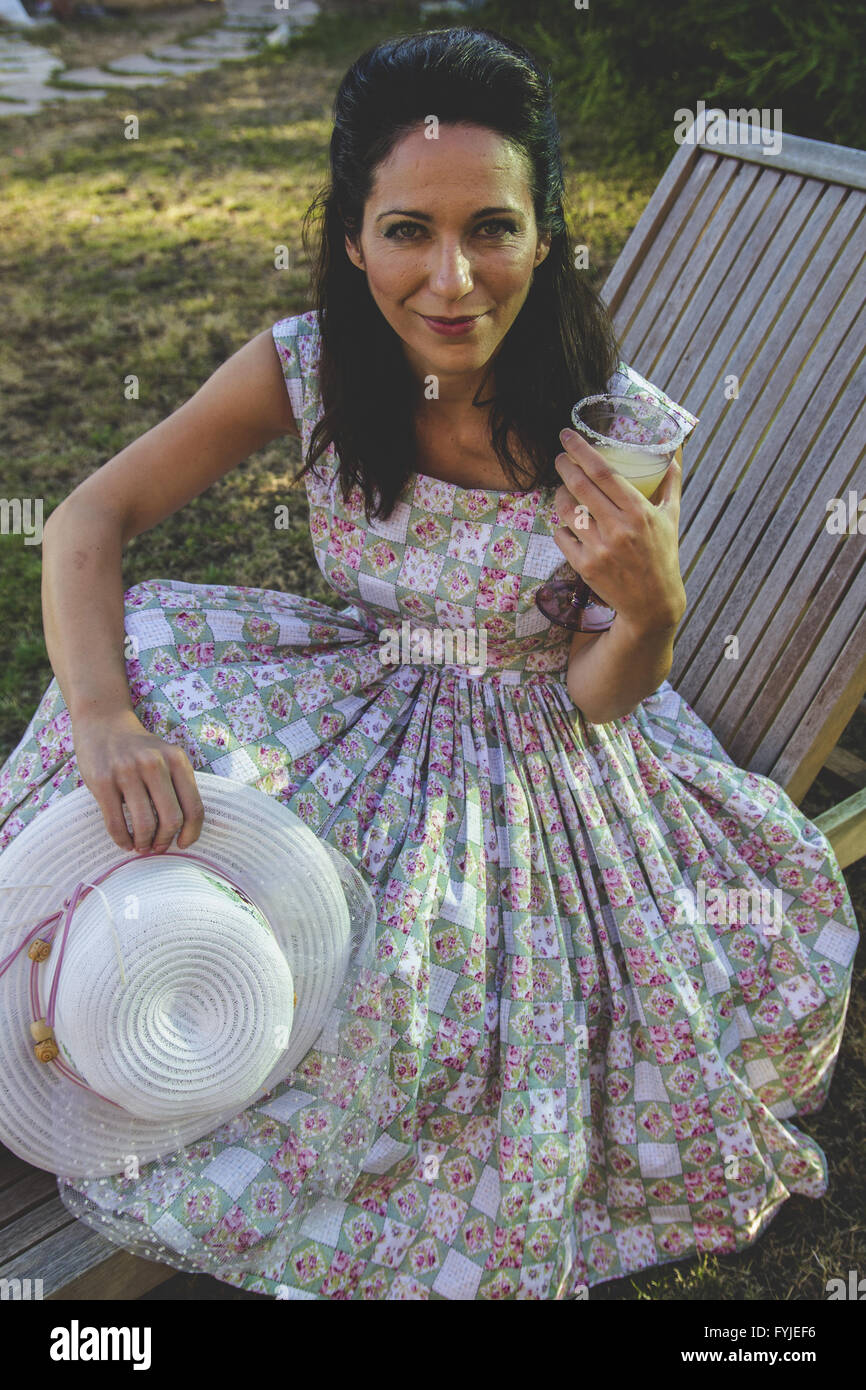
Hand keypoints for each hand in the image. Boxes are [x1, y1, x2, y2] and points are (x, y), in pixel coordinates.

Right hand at [72, 708, 204, 852]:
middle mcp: (154, 764)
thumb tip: (185, 830)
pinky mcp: (102, 781)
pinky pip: (116, 823)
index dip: (192, 832)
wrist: (103, 723)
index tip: (183, 843)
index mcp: (176, 760)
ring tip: (141, 846)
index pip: (194, 807)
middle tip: (159, 847)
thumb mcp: (166, 757)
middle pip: (171, 819)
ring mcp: (127, 772)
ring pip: (144, 824)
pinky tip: (125, 842)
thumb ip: (178, 785)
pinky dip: (122, 840)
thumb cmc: (138, 748)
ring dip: (144, 843)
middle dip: (166, 841)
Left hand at [552, 428, 685, 630]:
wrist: (653, 604)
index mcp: (639, 512)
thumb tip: (674, 453)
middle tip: (560, 456)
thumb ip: (671, 483)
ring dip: (559, 495)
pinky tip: (568, 523)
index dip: (582, 450)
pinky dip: (561, 526)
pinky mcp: (585, 567)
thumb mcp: (671, 518)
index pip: (605, 472)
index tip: (568, 434)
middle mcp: (618, 529)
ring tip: (563, 489)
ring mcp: (599, 549)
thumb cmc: (663, 556)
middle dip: (564, 465)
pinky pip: (561, 536)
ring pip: (565, 511)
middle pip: (580, 486)